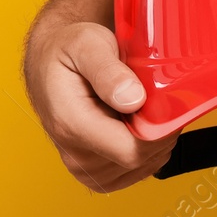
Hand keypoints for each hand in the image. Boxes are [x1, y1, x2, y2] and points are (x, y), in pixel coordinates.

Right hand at [25, 21, 176, 191]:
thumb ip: (108, 72)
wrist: (49, 59)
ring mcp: (83, 166)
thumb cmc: (67, 49)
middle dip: (159, 132)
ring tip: (143, 109)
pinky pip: (133, 171)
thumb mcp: (87, 44)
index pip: (131, 150)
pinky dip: (146, 150)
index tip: (167, 104)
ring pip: (141, 166)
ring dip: (154, 140)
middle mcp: (74, 153)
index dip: (160, 131)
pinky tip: (139, 125)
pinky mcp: (93, 171)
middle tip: (156, 99)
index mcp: (72, 125)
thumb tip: (133, 99)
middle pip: (140, 159)